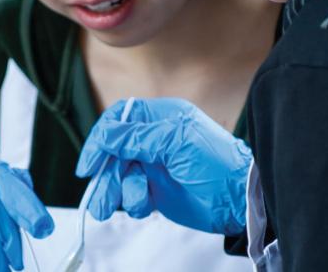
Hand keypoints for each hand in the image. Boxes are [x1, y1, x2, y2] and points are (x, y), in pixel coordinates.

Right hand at [75, 98, 251, 234]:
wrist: (237, 200)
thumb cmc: (215, 163)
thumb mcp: (175, 142)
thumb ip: (137, 138)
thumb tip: (104, 135)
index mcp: (160, 118)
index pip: (119, 120)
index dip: (100, 139)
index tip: (90, 163)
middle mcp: (153, 140)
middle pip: (113, 152)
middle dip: (105, 175)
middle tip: (100, 196)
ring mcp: (152, 166)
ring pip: (118, 176)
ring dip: (113, 192)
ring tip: (106, 209)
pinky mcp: (154, 190)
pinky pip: (130, 195)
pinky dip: (133, 202)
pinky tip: (146, 206)